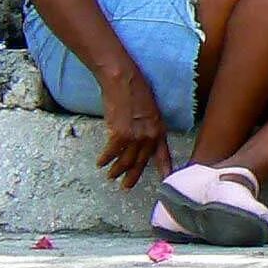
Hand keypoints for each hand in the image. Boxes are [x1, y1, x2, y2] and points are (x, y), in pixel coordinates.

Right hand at [95, 66, 171, 189]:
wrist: (124, 80)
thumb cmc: (136, 91)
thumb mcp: (150, 110)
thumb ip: (147, 127)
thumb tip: (140, 140)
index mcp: (159, 129)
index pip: (163, 153)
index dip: (165, 167)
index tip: (166, 179)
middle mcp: (150, 135)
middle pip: (141, 161)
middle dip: (133, 175)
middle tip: (126, 186)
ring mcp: (136, 136)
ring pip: (126, 160)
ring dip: (117, 170)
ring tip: (111, 176)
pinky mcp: (121, 134)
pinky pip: (111, 152)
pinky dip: (105, 159)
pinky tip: (100, 163)